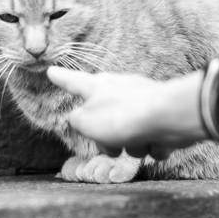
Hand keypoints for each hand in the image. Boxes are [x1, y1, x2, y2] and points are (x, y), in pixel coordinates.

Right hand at [46, 66, 209, 159]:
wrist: (167, 117)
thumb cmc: (121, 116)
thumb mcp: (84, 122)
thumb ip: (77, 122)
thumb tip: (87, 123)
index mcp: (97, 87)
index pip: (72, 82)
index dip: (61, 78)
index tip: (51, 70)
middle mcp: (119, 91)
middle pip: (104, 121)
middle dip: (109, 139)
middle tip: (112, 145)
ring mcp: (142, 105)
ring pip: (129, 137)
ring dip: (132, 147)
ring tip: (138, 142)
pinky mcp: (163, 119)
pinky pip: (151, 141)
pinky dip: (154, 147)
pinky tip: (157, 143)